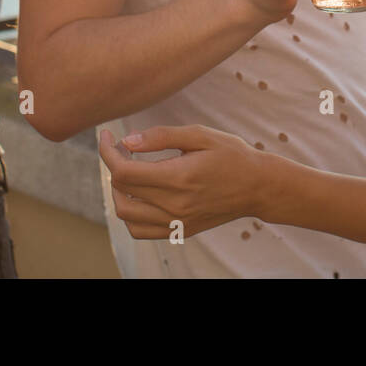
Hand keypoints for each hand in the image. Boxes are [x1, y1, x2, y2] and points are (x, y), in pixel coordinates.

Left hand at [99, 125, 271, 239]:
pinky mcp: (180, 230)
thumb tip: (127, 141)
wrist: (258, 186)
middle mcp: (175, 205)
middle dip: (113, 165)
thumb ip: (162, 136)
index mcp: (179, 178)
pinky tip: (140, 194)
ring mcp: (177, 222)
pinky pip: (140, 230)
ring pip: (126, 215)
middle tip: (122, 148)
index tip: (107, 136)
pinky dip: (130, 213)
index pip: (124, 171)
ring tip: (128, 171)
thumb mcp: (200, 135)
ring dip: (118, 191)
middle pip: (121, 190)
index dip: (108, 152)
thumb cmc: (232, 154)